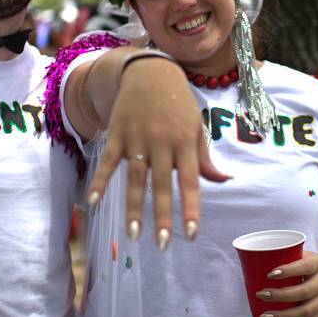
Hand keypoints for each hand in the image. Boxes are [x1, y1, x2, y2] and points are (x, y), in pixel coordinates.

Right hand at [87, 58, 228, 247]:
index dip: (191, 208)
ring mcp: (138, 137)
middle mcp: (163, 142)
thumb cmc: (178, 103)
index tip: (191, 234)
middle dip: (162, 216)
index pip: (191, 181)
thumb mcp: (196, 126)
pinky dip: (101, 180)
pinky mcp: (118, 133)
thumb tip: (224, 180)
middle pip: (163, 184)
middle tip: (162, 245)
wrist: (151, 71)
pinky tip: (94, 202)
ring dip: (133, 207)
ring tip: (132, 235)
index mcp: (186, 142)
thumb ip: (205, 157)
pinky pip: (108, 161)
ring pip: (136, 178)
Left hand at [254, 252, 317, 316]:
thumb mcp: (309, 256)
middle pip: (303, 293)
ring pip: (305, 312)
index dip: (288, 271)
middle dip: (280, 296)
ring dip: (283, 316)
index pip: (305, 267)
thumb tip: (258, 257)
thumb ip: (289, 256)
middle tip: (261, 294)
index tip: (269, 274)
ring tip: (264, 316)